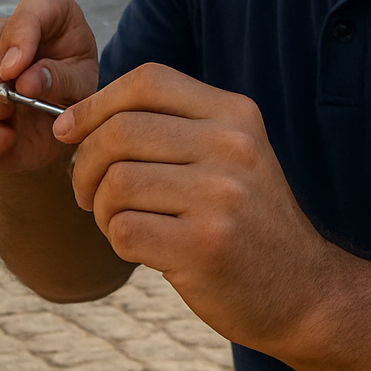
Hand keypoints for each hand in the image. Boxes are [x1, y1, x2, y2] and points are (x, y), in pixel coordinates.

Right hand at [0, 0, 99, 173]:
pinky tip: (1, 137)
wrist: (58, 125)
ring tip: (9, 117)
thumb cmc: (71, 90)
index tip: (15, 66)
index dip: (20, 34)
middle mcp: (9, 30)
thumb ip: (60, 80)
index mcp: (49, 13)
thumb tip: (27, 81)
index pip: (36, 4)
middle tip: (7, 99)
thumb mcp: (80, 85)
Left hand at [56, 62, 341, 353]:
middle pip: (120, 130)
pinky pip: (124, 229)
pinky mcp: (204, 246)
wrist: (302, 289)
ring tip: (122, 222)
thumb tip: (78, 119)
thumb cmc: (247, 221)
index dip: (96, 102)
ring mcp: (220, 196)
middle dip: (84, 164)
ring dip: (102, 208)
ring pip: (116, 182)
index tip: (69, 130)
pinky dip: (118, 241)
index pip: (149, 81)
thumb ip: (174, 127)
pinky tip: (144, 247)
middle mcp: (231, 146)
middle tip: (88, 192)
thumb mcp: (231, 155)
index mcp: (235, 115)